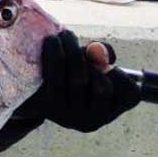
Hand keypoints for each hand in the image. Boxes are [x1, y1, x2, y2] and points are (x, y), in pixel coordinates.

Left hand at [16, 30, 140, 131]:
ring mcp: (69, 117)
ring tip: (62, 36)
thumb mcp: (89, 62)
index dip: (121, 76)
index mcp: (109, 111)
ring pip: (80, 80)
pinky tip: (52, 42)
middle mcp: (92, 120)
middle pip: (103, 87)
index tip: (108, 64)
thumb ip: (101, 53)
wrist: (27, 91)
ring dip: (72, 51)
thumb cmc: (67, 72)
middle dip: (90, 59)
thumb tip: (98, 51)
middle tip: (71, 38)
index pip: (130, 95)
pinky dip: (55, 55)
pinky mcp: (48, 108)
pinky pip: (56, 77)